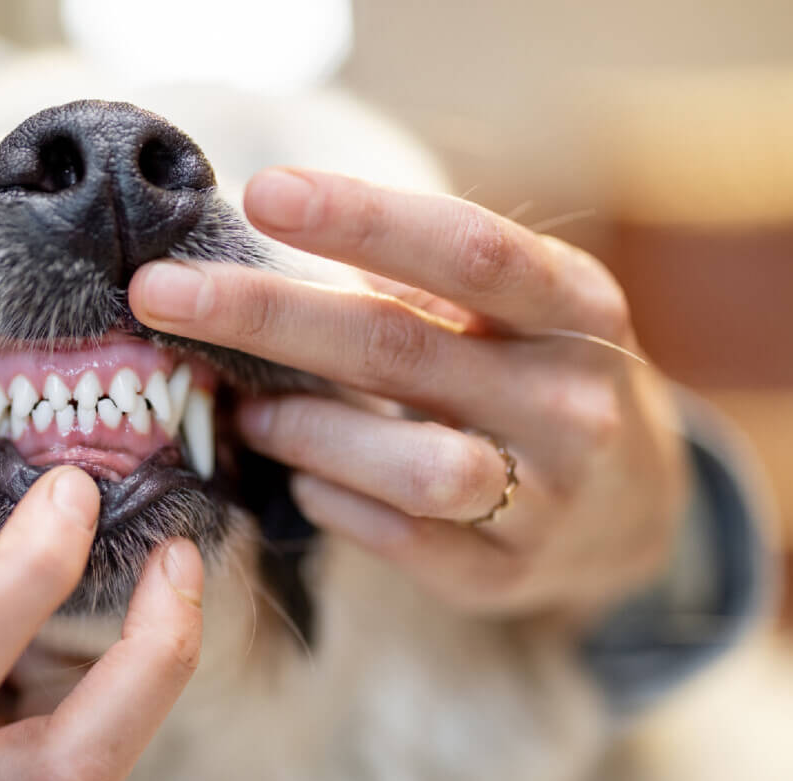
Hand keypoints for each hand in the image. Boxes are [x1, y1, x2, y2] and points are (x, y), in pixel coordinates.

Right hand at [0, 326, 203, 780]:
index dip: (27, 571)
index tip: (71, 484)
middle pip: (65, 769)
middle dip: (151, 661)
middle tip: (179, 557)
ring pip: (94, 775)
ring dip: (156, 674)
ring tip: (174, 574)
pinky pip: (82, 765)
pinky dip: (125, 688)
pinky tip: (121, 614)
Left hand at [130, 168, 688, 622]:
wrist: (633, 509)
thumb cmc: (532, 376)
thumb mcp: (511, 312)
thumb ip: (416, 281)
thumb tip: (265, 238)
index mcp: (576, 307)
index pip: (467, 251)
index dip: (363, 218)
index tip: (261, 193)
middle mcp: (573, 400)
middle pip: (399, 349)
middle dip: (265, 316)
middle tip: (159, 294)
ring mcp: (548, 498)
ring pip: (407, 464)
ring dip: (302, 431)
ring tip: (246, 411)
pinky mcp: (505, 574)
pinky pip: (397, 539)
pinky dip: (330, 502)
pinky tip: (302, 479)